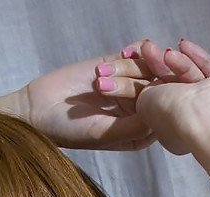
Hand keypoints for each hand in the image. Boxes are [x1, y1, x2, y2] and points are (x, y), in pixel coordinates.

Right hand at [22, 39, 161, 151]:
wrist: (39, 109)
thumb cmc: (69, 131)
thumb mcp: (104, 133)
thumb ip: (133, 126)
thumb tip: (161, 113)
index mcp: (141, 132)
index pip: (165, 114)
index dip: (170, 98)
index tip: (166, 88)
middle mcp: (138, 109)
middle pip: (160, 88)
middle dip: (157, 75)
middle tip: (150, 65)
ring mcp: (128, 86)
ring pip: (148, 68)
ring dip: (136, 64)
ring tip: (113, 71)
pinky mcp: (115, 66)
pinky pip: (135, 53)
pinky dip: (134, 50)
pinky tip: (121, 54)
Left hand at [116, 38, 209, 156]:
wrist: (209, 118)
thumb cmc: (176, 117)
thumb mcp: (146, 106)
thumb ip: (144, 95)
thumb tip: (148, 85)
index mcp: (173, 131)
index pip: (158, 102)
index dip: (146, 81)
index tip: (135, 64)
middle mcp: (192, 120)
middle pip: (174, 86)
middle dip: (159, 66)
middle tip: (147, 48)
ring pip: (190, 77)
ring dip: (176, 61)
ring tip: (166, 50)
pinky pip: (209, 70)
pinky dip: (196, 57)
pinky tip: (183, 43)